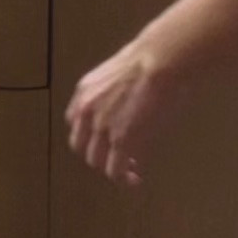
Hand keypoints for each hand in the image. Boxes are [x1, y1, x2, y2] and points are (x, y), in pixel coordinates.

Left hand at [66, 41, 178, 186]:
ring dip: (113, 170)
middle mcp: (86, 112)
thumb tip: (126, 106)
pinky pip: (116, 170)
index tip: (106, 142)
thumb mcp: (119, 74)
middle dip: (100, 157)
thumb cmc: (152, 59)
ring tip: (129, 174)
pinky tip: (136, 178)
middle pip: (83, 148)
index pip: (75, 125)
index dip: (91, 137)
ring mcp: (102, 127)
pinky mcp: (121, 140)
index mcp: (84, 92)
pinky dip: (125, 178)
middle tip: (119, 160)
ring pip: (98, 163)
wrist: (161, 59)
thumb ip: (114, 94)